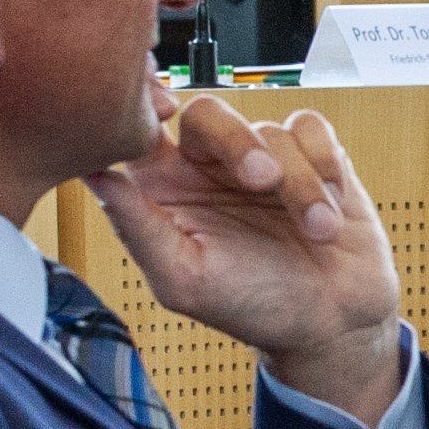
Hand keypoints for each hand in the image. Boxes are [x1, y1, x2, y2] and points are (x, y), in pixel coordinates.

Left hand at [88, 93, 405, 421]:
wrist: (334, 324)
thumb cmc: (253, 309)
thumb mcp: (184, 280)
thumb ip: (136, 227)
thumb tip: (93, 174)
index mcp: (166, 190)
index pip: (142, 127)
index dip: (146, 104)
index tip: (165, 109)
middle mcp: (210, 167)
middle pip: (209, 114)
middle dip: (238, 143)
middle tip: (263, 181)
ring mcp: (263, 157)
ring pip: (271, 130)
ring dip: (300, 183)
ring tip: (318, 232)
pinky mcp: (312, 156)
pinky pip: (312, 129)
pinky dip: (325, 165)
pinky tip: (332, 205)